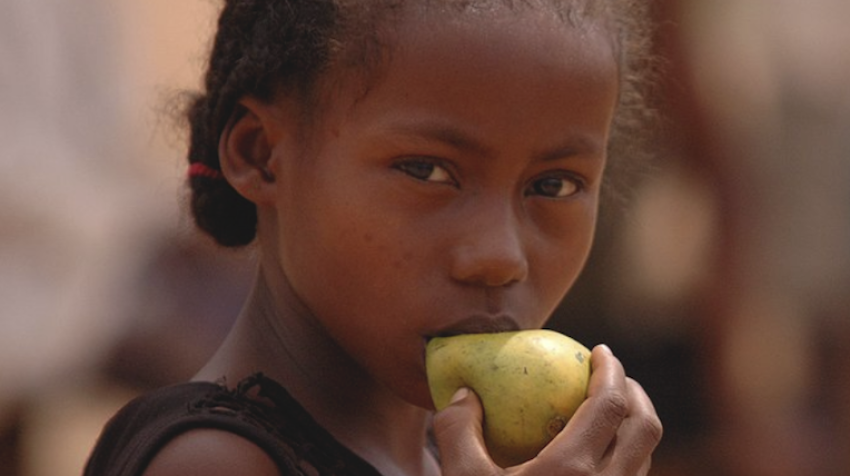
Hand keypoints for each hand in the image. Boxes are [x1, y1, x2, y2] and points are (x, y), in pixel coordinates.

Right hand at [431, 345, 661, 475]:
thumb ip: (457, 430)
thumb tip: (464, 393)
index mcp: (572, 472)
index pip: (610, 405)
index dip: (611, 371)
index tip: (600, 351)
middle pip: (646, 428)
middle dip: (635, 392)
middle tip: (612, 375)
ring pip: (645, 460)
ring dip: (634, 426)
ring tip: (607, 412)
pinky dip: (625, 458)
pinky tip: (595, 458)